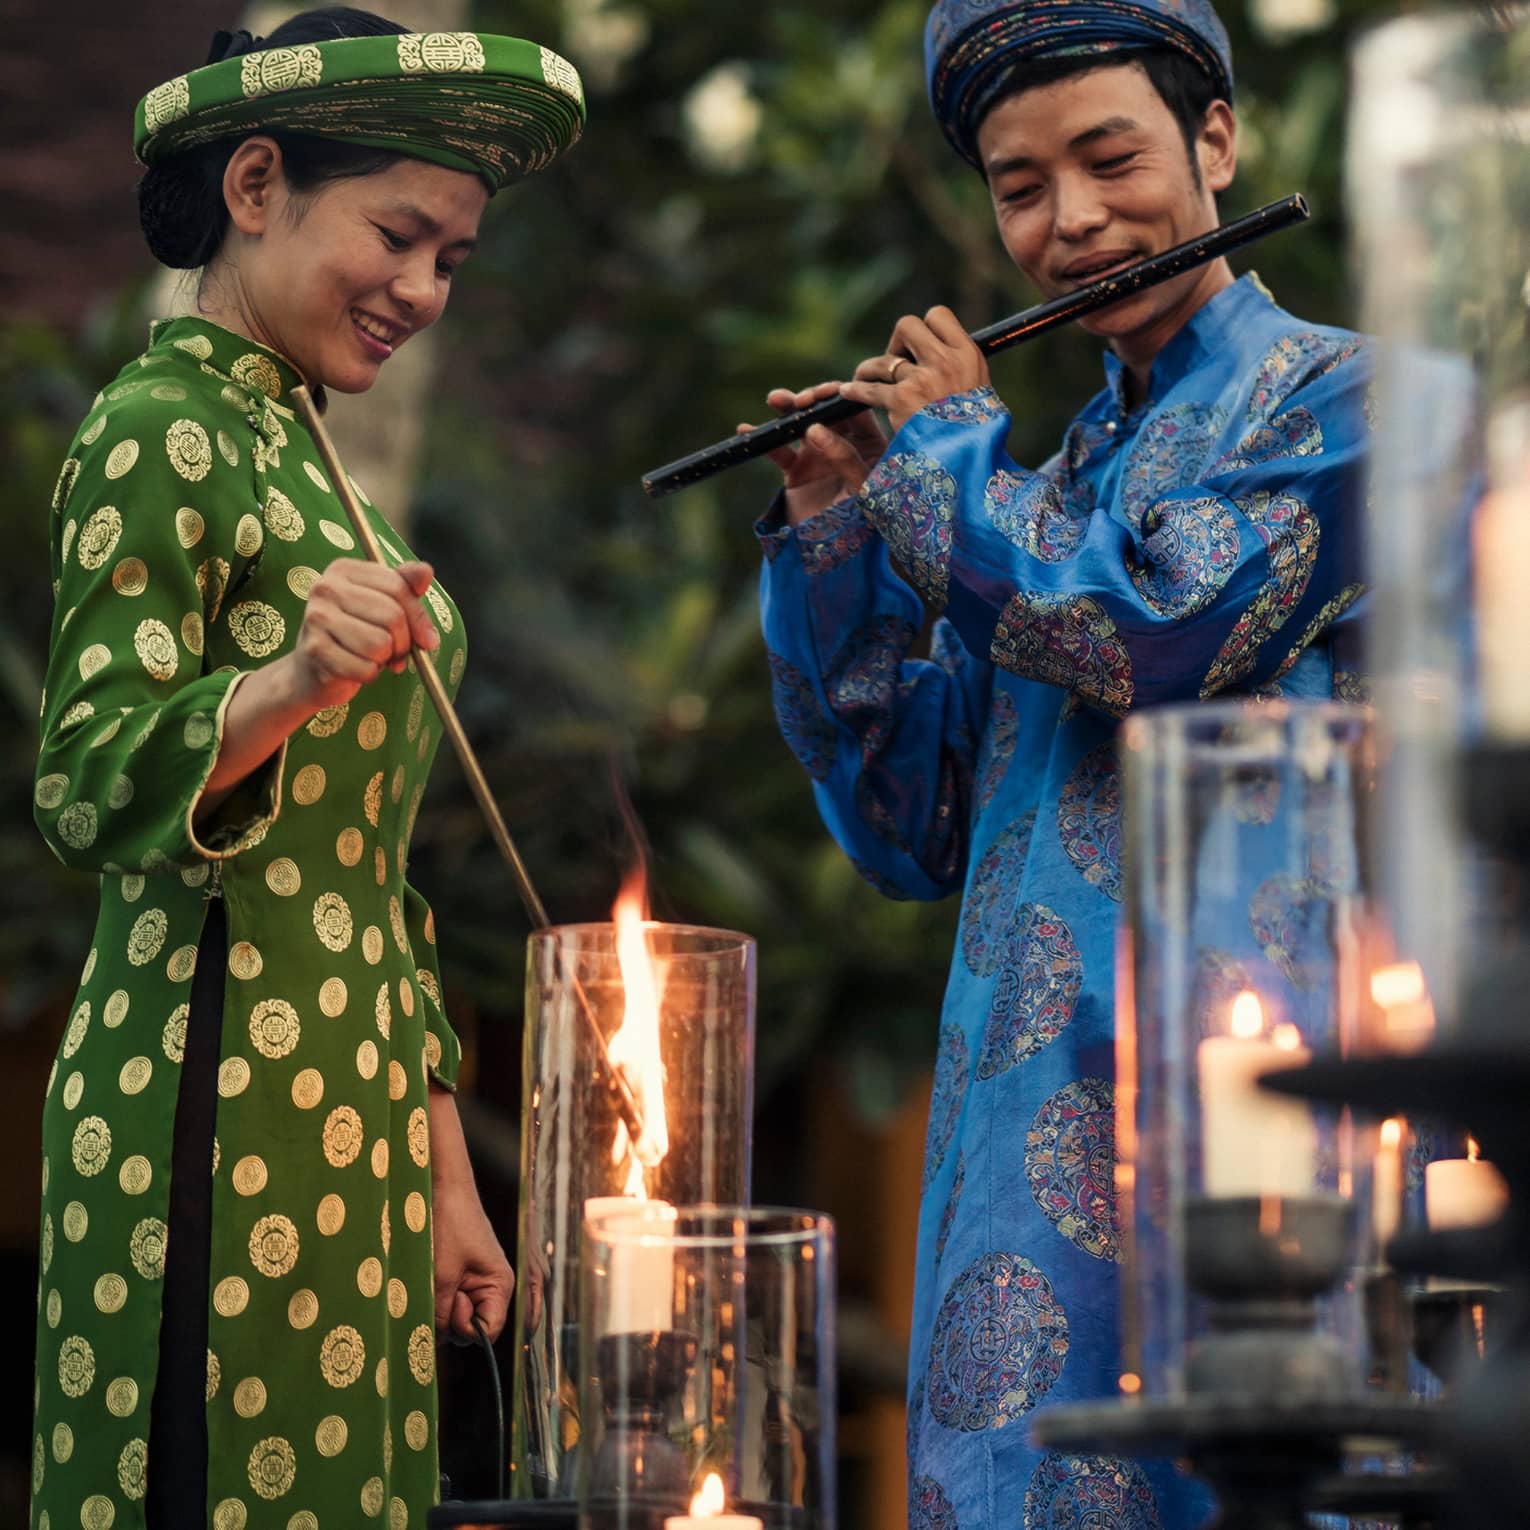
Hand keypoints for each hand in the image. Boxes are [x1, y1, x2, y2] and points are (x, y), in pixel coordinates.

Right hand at [287, 558, 439, 712]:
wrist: (312, 670)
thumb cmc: (355, 633)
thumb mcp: (383, 604)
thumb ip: (405, 585)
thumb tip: (426, 572)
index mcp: (344, 570)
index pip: (398, 587)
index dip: (419, 617)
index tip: (426, 637)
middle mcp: (326, 588)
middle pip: (392, 616)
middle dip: (404, 642)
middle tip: (396, 652)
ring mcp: (316, 617)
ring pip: (380, 644)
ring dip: (385, 659)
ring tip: (374, 658)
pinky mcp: (314, 649)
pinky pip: (365, 668)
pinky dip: (370, 674)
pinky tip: (358, 668)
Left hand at [432, 1181, 514, 1343]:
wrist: (444, 1189)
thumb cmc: (450, 1225)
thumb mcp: (442, 1275)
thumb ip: (441, 1314)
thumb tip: (433, 1342)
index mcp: (500, 1285)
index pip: (490, 1330)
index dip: (467, 1329)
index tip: (452, 1304)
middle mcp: (491, 1288)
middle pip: (471, 1328)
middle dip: (451, 1318)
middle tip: (443, 1286)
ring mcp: (475, 1283)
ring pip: (455, 1317)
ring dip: (440, 1306)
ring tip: (437, 1276)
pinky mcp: (460, 1278)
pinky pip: (448, 1302)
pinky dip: (437, 1297)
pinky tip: (433, 1277)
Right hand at [738, 382, 887, 525]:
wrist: (830, 555)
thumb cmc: (857, 523)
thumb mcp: (858, 488)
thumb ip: (844, 456)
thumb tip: (817, 427)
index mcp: (870, 446)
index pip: (858, 412)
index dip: (842, 397)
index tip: (825, 395)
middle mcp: (845, 445)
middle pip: (828, 412)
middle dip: (812, 400)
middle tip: (800, 400)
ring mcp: (819, 456)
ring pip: (802, 424)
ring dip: (788, 409)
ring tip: (775, 399)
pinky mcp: (796, 470)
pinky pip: (778, 450)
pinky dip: (763, 440)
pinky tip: (746, 430)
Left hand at [840, 306, 989, 432]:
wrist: (968, 461)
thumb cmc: (974, 433)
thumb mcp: (980, 391)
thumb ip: (959, 366)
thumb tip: (938, 349)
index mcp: (968, 355)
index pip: (938, 315)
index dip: (924, 328)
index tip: (918, 348)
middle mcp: (946, 362)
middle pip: (907, 326)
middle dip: (896, 343)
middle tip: (895, 363)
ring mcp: (922, 380)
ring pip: (883, 360)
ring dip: (870, 370)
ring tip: (865, 378)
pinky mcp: (901, 401)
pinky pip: (870, 389)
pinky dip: (856, 391)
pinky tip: (849, 392)